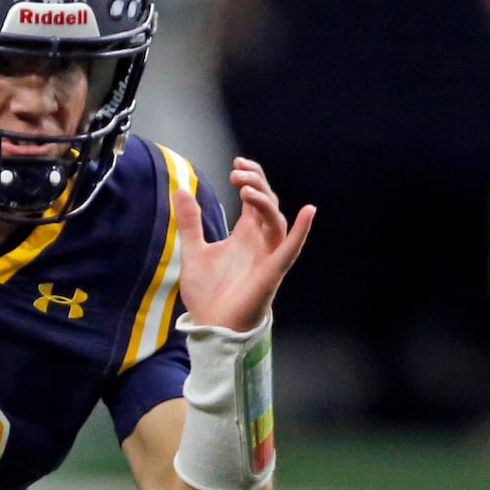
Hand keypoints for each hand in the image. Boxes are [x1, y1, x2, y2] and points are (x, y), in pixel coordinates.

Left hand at [172, 159, 314, 333]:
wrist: (211, 326)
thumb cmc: (208, 293)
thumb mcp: (194, 250)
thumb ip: (191, 222)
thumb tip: (181, 189)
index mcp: (246, 234)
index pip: (256, 198)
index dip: (251, 178)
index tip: (237, 163)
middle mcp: (261, 241)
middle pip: (267, 203)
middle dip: (256, 183)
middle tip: (237, 172)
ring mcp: (268, 255)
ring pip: (277, 221)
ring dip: (265, 202)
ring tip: (246, 189)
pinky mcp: (272, 272)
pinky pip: (291, 248)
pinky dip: (301, 231)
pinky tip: (308, 211)